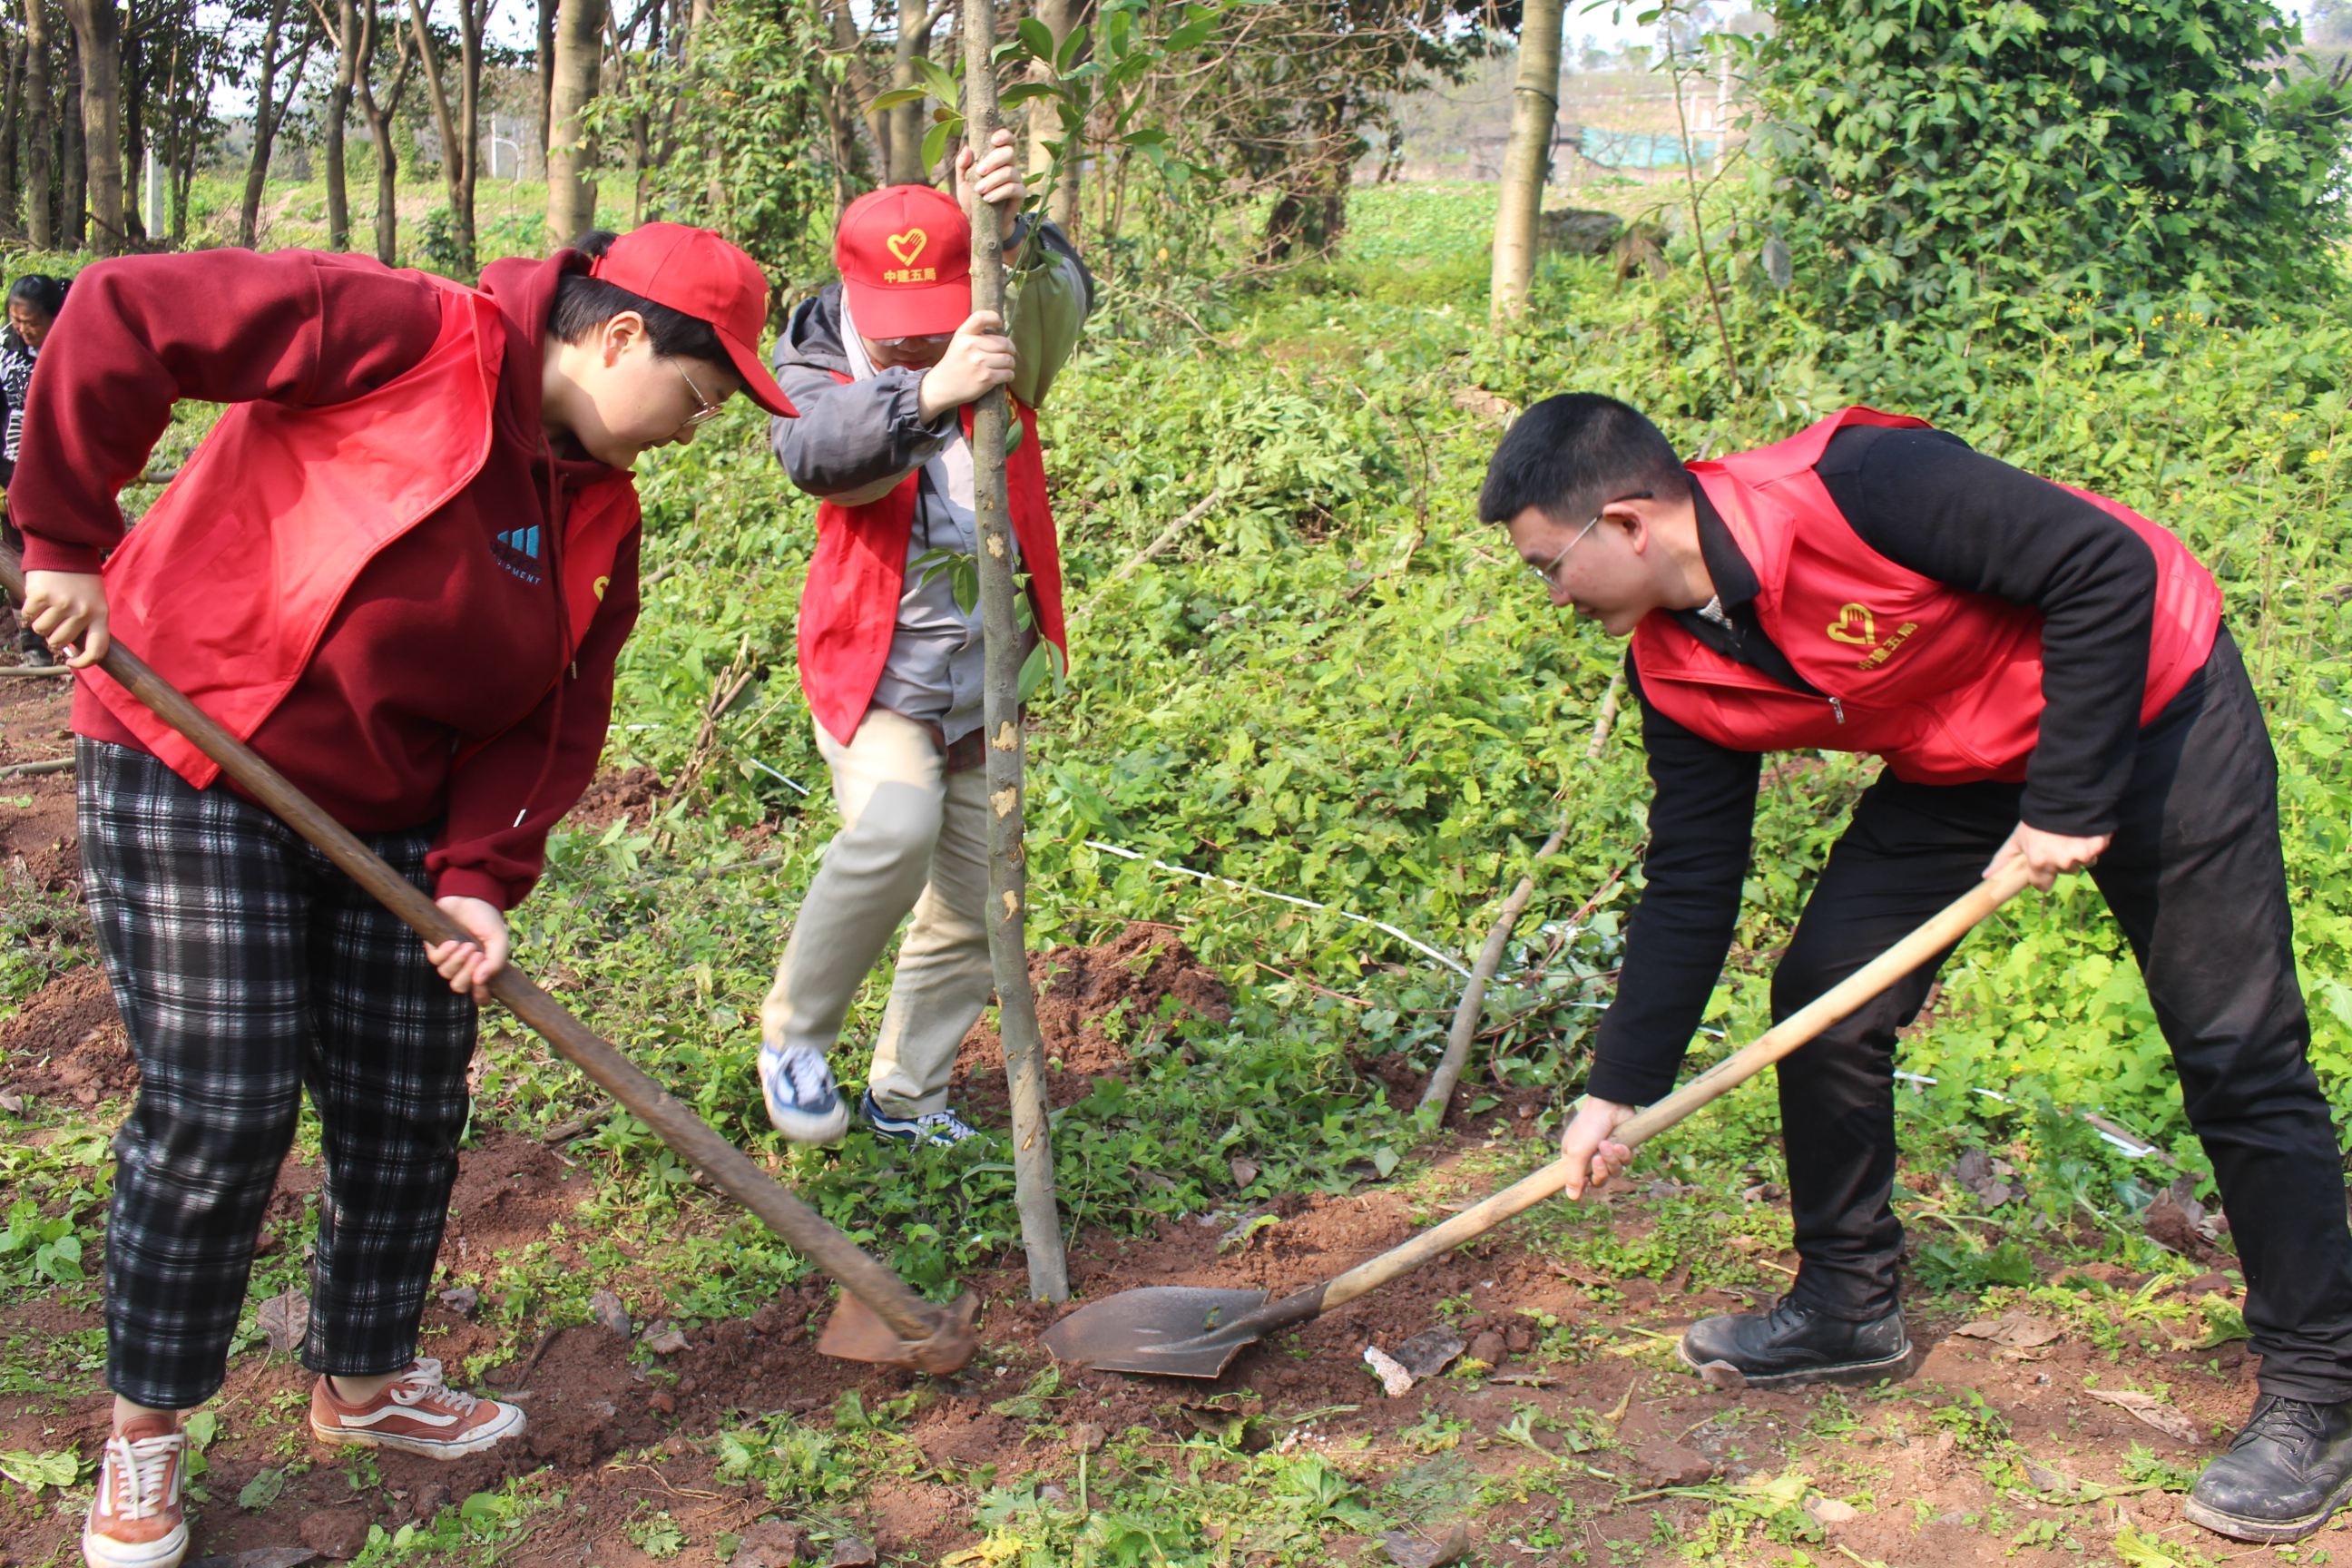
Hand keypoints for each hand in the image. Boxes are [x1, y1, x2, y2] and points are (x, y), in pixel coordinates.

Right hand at [21, 570, 107, 667]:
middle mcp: (82, 612)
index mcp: (100, 615)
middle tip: (54, 623)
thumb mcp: (95, 602)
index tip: (70, 662)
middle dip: (52, 637)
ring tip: (47, 609)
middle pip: (59, 642)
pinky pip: (27, 616)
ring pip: (41, 631)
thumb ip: (87, 625)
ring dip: (39, 623)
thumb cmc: (81, 582)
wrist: (66, 551)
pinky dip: (28, 611)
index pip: (97, 651)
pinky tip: (36, 601)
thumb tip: (69, 650)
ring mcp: (62, 604)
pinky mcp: (42, 596)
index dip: (83, 663)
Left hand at [425, 896, 508, 1003]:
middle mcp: (464, 967)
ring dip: (458, 960)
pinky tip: (453, 941)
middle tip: (476, 954)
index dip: (480, 996)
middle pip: (459, 987)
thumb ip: (496, 962)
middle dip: (467, 973)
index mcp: (482, 969)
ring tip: (466, 944)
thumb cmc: (486, 919)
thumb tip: (480, 981)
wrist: (471, 896)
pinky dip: (445, 952)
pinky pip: (435, 960)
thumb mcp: (499, 940)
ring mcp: (448, 958)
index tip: (482, 986)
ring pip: (446, 974)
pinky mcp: (434, 947)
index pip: (479, 995)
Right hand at [915, 310, 1016, 419]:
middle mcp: (971, 346)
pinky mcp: (986, 378)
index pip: (981, 317)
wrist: (943, 386)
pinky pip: (1008, 373)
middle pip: (1004, 343)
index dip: (994, 318)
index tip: (998, 324)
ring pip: (1008, 359)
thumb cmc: (956, 362)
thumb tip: (1001, 330)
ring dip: (1010, 363)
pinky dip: (1009, 375)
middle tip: (1007, 353)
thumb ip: (975, 334)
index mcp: (963, 334)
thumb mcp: (959, 342)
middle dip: (1010, 349)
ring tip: (1005, 365)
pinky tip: (1003, 375)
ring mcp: (979, 363)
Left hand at [954, 126, 1025, 242]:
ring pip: (1010, 172)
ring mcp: (1016, 180)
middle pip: (1009, 153)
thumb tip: (967, 148)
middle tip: (979, 171)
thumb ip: (962, 165)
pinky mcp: (1020, 194)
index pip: (1006, 140)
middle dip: (994, 160)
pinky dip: (1000, 192)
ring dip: (993, 180)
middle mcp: (1008, 165)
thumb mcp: (962, 181)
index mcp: (996, 158)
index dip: (1004, 136)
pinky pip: (1014, 188)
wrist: (979, 221)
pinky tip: (988, 198)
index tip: (993, 140)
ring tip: (979, 190)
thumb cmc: (972, 198)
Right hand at [1558, 1096, 1637, 1199]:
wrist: (1609, 1105)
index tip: (1586, 1182)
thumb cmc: (1588, 1127)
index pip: (1580, 1181)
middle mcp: (1592, 1157)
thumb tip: (1571, 1198)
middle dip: (1601, 1170)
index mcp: (1576, 1158)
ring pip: (1615, 1172)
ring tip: (1609, 1145)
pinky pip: (1626, 1162)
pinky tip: (1619, 1143)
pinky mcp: (1624, 1149)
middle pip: (1600, 1179)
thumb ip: (1573, 1176)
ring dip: (1612, 1160)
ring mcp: (1609, 1153)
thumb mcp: (1576, 1153)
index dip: (1585, 1183)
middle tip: (1598, 1158)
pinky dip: (1623, 1154)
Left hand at [1983, 821, 2109, 891]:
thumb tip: (1987, 876)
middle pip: (2064, 871)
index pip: (2042, 885)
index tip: (2043, 864)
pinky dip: (2093, 842)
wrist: (2063, 794)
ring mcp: (2083, 854)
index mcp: (2040, 862)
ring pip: (2083, 862)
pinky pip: (2097, 851)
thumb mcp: (2017, 837)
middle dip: (2061, 860)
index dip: (2042, 876)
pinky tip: (2084, 830)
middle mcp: (2062, 862)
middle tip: (2058, 841)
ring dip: (2079, 851)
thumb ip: (2004, 859)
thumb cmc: (2037, 817)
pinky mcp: (2099, 845)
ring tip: (2071, 834)